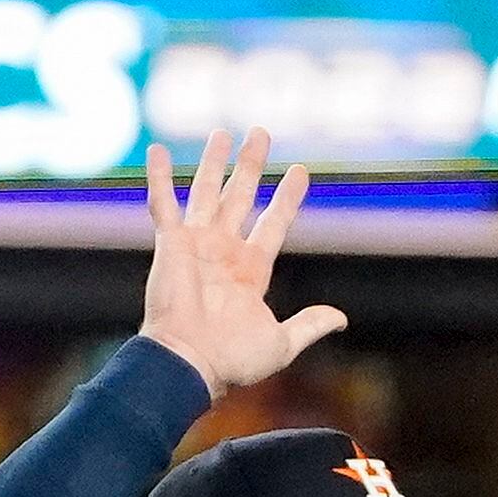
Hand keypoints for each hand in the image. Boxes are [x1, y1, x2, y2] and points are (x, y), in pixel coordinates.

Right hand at [139, 132, 348, 397]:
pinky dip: (158, 178)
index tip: (299, 171)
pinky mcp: (169, 244)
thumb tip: (341, 318)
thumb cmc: (233, 360)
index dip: (286, 198)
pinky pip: (162, 204)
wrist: (191, 364)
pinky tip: (156, 152)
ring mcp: (196, 245)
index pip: (273, 223)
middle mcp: (223, 252)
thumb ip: (309, 325)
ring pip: (206, 192)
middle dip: (251, 166)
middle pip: (241, 197)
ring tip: (223, 132)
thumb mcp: (282, 343)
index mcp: (250, 271)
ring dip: (214, 162)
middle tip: (261, 133)